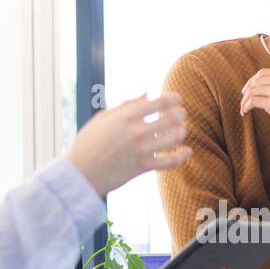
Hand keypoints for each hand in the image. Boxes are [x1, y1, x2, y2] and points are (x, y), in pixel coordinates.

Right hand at [66, 92, 190, 196]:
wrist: (82, 172)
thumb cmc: (89, 143)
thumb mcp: (103, 118)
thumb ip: (126, 105)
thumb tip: (146, 95)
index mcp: (125, 116)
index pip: (157, 103)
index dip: (172, 99)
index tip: (177, 98)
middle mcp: (136, 131)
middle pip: (169, 119)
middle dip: (179, 115)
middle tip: (182, 114)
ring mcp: (141, 150)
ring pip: (172, 139)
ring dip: (181, 132)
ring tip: (183, 130)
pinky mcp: (143, 166)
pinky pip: (168, 162)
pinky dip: (181, 157)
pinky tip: (187, 151)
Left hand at [241, 68, 269, 148]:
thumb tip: (253, 83)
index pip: (263, 73)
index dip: (251, 81)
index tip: (245, 91)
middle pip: (256, 81)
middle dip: (246, 92)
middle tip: (243, 102)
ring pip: (252, 91)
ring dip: (245, 101)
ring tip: (244, 109)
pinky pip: (252, 102)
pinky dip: (246, 107)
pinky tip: (245, 112)